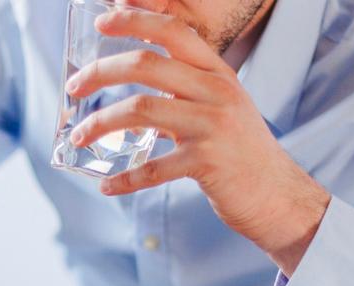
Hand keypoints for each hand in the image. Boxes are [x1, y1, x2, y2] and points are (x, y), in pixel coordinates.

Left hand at [65, 9, 330, 274]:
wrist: (279, 197)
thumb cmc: (243, 153)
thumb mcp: (222, 107)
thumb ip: (187, 88)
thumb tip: (136, 75)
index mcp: (219, 74)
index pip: (174, 31)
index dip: (135, 20)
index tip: (103, 21)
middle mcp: (217, 93)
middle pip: (146, 65)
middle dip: (100, 72)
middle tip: (73, 87)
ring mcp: (213, 127)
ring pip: (141, 109)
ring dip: (100, 123)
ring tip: (79, 136)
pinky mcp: (207, 164)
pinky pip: (153, 168)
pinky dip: (124, 179)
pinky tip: (107, 186)